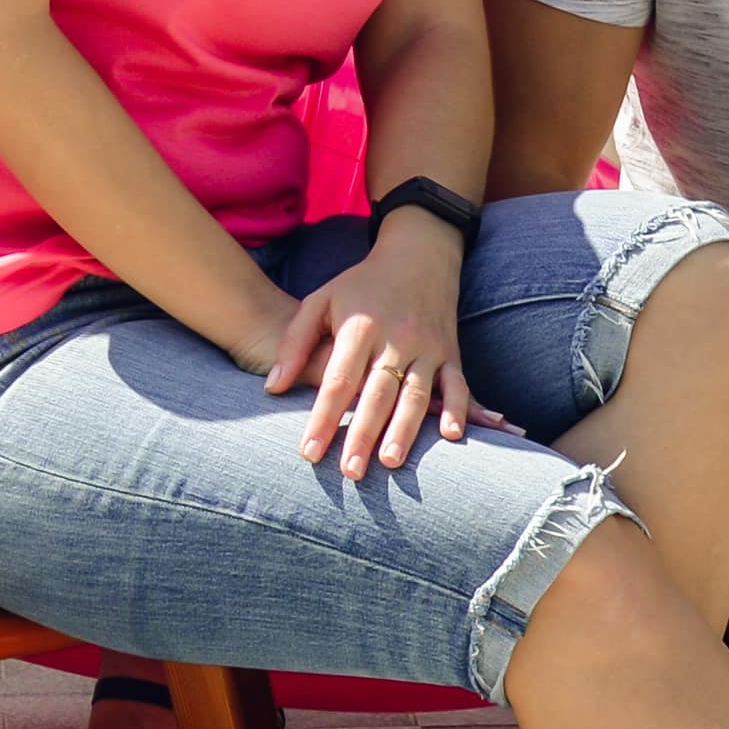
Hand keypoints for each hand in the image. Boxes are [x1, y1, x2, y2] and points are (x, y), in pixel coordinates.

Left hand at [262, 214, 479, 479]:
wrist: (418, 255)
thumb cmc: (360, 285)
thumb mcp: (320, 301)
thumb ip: (294, 343)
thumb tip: (271, 388)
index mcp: (359, 326)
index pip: (338, 380)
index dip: (323, 417)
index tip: (308, 452)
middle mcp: (395, 337)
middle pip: (377, 393)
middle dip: (363, 434)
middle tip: (350, 472)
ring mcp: (427, 346)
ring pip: (415, 394)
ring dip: (405, 430)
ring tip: (390, 462)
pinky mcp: (451, 353)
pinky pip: (457, 384)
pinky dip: (456, 409)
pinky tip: (450, 436)